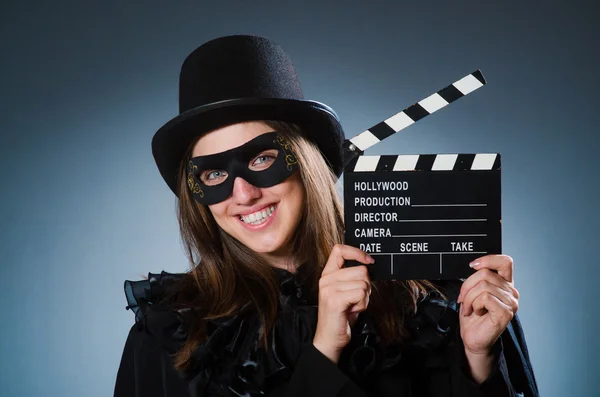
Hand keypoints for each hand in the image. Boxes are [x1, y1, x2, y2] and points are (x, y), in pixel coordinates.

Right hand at [313, 244, 373, 363]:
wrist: (329, 338)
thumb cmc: (340, 315)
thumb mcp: (344, 291)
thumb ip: (351, 276)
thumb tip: (367, 264)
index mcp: (327, 274)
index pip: (339, 250)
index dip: (357, 252)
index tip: (368, 260)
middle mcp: (326, 279)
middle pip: (361, 270)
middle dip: (366, 286)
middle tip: (355, 299)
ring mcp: (329, 288)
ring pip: (363, 283)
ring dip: (364, 297)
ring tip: (352, 305)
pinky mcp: (334, 299)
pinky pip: (360, 293)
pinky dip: (362, 304)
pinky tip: (352, 310)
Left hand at [457, 254, 519, 381]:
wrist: (472, 338)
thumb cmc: (472, 315)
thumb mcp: (473, 291)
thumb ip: (479, 278)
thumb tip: (475, 265)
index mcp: (505, 284)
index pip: (505, 261)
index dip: (488, 259)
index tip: (473, 266)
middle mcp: (512, 292)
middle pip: (485, 273)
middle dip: (467, 286)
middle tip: (463, 299)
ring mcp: (511, 303)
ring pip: (483, 285)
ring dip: (469, 297)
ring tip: (469, 308)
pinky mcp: (506, 313)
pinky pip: (485, 297)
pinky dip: (474, 304)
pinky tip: (475, 312)